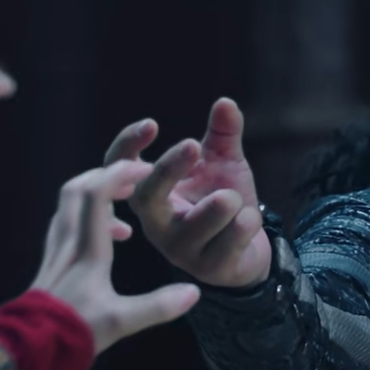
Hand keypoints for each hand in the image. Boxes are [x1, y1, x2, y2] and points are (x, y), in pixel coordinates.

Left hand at [32, 160, 200, 354]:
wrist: (28, 350)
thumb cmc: (73, 334)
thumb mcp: (121, 322)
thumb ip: (158, 306)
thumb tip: (194, 293)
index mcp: (87, 251)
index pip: (96, 194)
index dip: (119, 174)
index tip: (146, 170)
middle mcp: (67, 243)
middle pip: (77, 189)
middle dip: (106, 176)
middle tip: (134, 182)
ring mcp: (55, 252)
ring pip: (68, 205)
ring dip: (95, 196)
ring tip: (123, 211)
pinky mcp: (50, 263)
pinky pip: (67, 224)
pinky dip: (87, 219)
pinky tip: (106, 240)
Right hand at [104, 98, 270, 289]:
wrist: (249, 248)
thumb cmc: (223, 200)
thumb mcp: (224, 162)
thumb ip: (223, 134)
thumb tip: (225, 102)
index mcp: (151, 196)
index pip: (120, 171)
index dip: (127, 147)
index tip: (151, 124)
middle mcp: (157, 225)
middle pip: (146, 197)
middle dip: (169, 170)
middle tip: (193, 145)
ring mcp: (181, 251)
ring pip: (198, 220)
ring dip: (225, 200)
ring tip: (234, 197)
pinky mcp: (209, 268)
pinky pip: (230, 238)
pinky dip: (247, 221)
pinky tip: (248, 219)